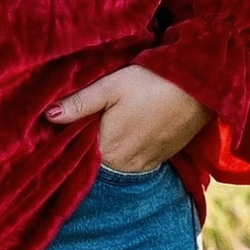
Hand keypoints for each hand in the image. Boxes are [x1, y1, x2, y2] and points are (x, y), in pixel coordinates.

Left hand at [46, 64, 211, 172]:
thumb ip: (80, 103)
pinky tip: (123, 132)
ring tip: (100, 128)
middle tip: (74, 127)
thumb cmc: (153, 83)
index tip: (53, 134)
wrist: (202, 88)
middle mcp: (126, 166)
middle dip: (84, 148)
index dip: (65, 145)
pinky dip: (125, 151)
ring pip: (116, 163)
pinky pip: (135, 161)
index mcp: (109, 150)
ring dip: (107, 150)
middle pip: (96, 162)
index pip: (77, 158)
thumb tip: (48, 116)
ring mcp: (146, 164)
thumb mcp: (111, 86)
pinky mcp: (162, 158)